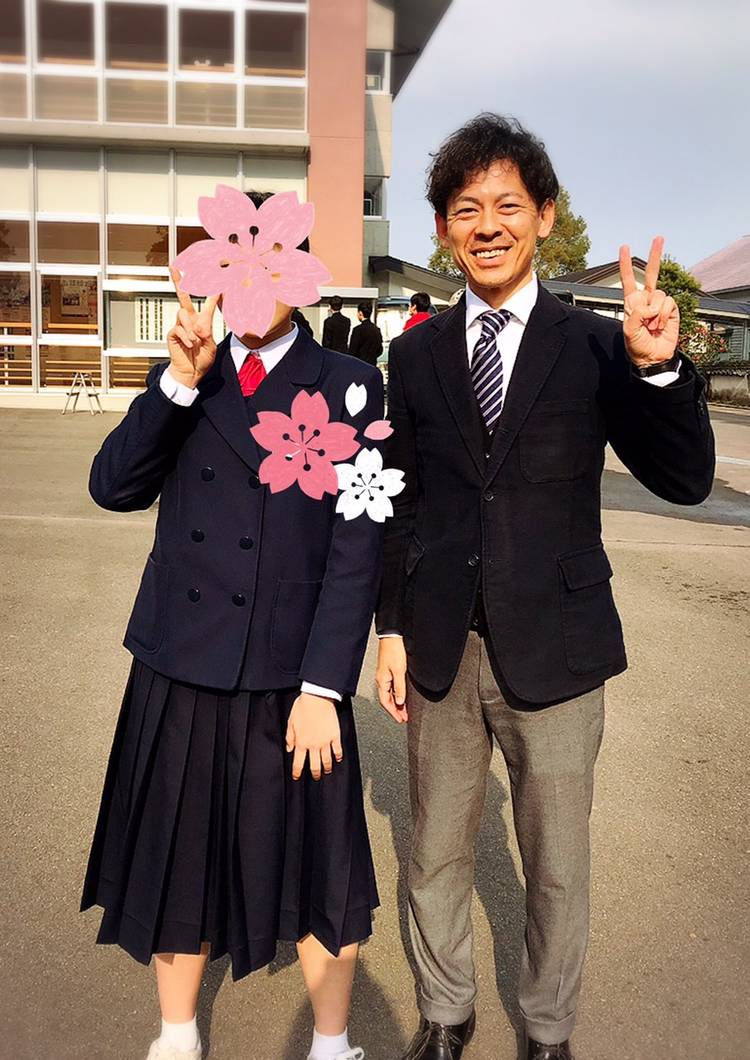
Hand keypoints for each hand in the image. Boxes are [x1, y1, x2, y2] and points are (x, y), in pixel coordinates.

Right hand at [167, 266, 218, 388]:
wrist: (191, 373)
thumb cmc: (202, 360)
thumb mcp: (211, 345)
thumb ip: (206, 332)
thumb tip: (199, 326)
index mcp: (201, 322)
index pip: (207, 304)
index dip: (211, 292)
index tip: (216, 278)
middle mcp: (190, 321)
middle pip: (183, 298)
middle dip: (179, 282)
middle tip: (174, 268)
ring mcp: (180, 327)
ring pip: (183, 314)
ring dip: (191, 328)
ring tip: (196, 341)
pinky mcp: (172, 334)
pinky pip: (178, 329)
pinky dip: (187, 337)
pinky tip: (190, 345)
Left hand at [285, 693, 342, 780]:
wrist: (317, 698)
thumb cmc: (303, 707)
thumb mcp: (291, 722)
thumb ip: (290, 737)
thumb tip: (289, 748)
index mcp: (301, 742)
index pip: (298, 762)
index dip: (297, 772)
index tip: (297, 776)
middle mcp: (314, 744)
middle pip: (314, 765)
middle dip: (314, 774)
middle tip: (315, 777)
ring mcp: (325, 741)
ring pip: (327, 760)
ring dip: (326, 768)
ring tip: (327, 771)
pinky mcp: (335, 736)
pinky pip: (337, 750)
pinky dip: (338, 756)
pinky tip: (338, 759)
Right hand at [376, 637, 408, 722]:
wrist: (393, 636)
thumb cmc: (394, 650)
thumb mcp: (399, 671)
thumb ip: (399, 687)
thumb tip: (399, 701)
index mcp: (382, 681)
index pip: (386, 702)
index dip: (393, 712)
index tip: (400, 719)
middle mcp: (381, 679)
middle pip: (387, 700)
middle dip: (395, 710)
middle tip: (403, 717)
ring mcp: (384, 675)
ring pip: (389, 694)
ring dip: (397, 703)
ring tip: (404, 710)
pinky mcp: (388, 670)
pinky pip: (391, 687)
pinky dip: (397, 695)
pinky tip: (401, 696)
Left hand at [619, 237, 679, 367]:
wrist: (653, 358)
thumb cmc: (637, 346)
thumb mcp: (628, 331)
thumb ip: (635, 315)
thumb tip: (649, 306)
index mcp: (632, 302)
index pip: (629, 280)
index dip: (626, 264)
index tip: (624, 247)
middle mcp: (646, 300)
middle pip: (651, 274)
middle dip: (655, 255)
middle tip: (659, 237)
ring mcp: (659, 304)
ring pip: (658, 294)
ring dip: (653, 312)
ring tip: (651, 326)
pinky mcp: (671, 309)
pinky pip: (667, 303)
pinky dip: (662, 315)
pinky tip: (660, 325)